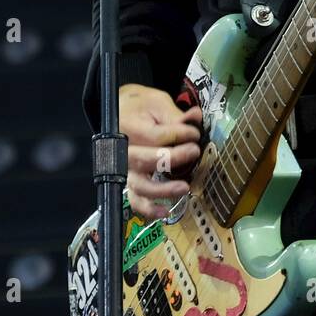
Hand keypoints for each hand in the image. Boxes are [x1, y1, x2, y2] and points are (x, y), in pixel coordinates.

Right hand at [119, 83, 202, 219]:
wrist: (119, 112)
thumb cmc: (139, 106)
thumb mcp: (156, 102)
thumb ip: (175, 114)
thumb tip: (196, 117)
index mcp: (127, 127)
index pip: (156, 137)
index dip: (179, 135)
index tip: (195, 133)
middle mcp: (122, 152)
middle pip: (146, 161)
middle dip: (173, 158)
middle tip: (194, 151)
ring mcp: (124, 170)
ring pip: (139, 185)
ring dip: (162, 189)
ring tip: (184, 187)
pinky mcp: (128, 181)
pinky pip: (134, 200)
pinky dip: (148, 209)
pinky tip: (166, 212)